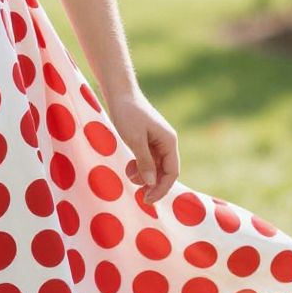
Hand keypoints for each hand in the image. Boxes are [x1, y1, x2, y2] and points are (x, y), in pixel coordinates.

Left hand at [105, 88, 179, 203]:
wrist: (119, 92)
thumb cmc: (128, 114)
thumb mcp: (134, 140)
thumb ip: (145, 162)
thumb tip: (152, 184)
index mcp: (169, 141)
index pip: (171, 172)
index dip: (161, 188)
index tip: (147, 200)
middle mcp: (166, 141)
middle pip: (164, 170)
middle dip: (152, 183)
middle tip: (138, 195)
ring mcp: (157, 139)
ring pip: (155, 165)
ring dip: (144, 174)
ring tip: (129, 174)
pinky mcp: (147, 137)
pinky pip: (147, 157)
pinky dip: (139, 164)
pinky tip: (129, 166)